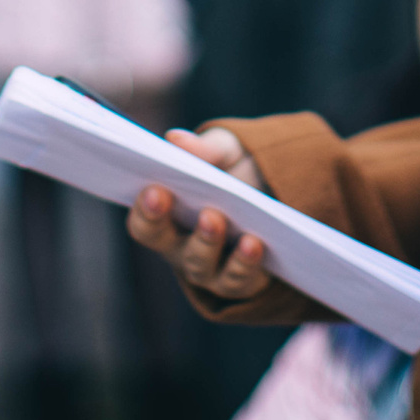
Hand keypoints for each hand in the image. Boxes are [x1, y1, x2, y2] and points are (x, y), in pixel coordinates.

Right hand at [127, 127, 273, 299]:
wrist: (276, 192)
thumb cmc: (233, 170)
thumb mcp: (223, 151)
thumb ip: (202, 148)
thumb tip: (176, 139)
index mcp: (166, 218)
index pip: (143, 223)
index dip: (144, 210)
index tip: (154, 189)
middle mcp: (181, 248)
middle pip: (169, 247)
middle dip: (172, 226)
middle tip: (200, 211)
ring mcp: (210, 269)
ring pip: (202, 267)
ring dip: (209, 245)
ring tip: (219, 220)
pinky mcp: (242, 280)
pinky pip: (239, 280)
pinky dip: (245, 264)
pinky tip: (254, 243)